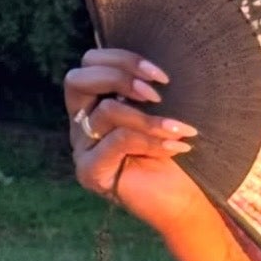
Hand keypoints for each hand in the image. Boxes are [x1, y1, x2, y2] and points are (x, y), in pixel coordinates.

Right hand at [64, 48, 206, 237]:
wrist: (184, 201)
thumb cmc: (176, 150)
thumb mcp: (164, 110)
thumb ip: (148, 87)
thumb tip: (155, 59)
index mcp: (96, 101)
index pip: (90, 62)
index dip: (123, 59)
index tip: (162, 75)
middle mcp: (82, 122)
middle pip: (77, 79)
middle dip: (120, 77)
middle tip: (157, 94)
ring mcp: (82, 148)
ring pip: (106, 112)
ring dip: (149, 119)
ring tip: (181, 129)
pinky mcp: (90, 172)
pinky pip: (117, 141)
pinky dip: (152, 141)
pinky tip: (179, 147)